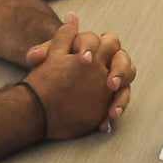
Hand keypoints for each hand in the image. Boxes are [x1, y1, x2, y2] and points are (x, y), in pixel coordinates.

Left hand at [21, 25, 113, 139]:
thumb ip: (40, 57)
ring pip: (128, 76)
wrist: (52, 89)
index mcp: (90, 44)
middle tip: (110, 85)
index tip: (83, 59)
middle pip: (121, 57)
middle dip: (119, 70)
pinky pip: (122, 98)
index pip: (97, 39)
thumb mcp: (46, 60)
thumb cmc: (51, 67)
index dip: (91, 47)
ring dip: (122, 93)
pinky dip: (116, 109)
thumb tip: (34, 57)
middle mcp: (107, 57)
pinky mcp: (114, 92)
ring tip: (113, 111)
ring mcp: (113, 74)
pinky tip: (105, 123)